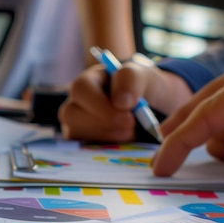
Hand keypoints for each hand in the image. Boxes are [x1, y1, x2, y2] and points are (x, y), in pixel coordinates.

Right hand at [58, 57, 191, 141]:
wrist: (152, 110)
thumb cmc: (143, 89)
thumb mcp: (143, 75)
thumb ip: (130, 79)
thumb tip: (120, 102)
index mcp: (89, 80)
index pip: (80, 88)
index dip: (100, 104)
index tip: (128, 113)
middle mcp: (77, 102)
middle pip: (71, 113)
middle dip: (104, 123)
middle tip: (131, 125)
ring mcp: (76, 123)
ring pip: (75, 132)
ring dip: (106, 135)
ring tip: (130, 132)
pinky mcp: (81, 141)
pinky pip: (82, 148)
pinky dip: (103, 147)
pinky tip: (122, 141)